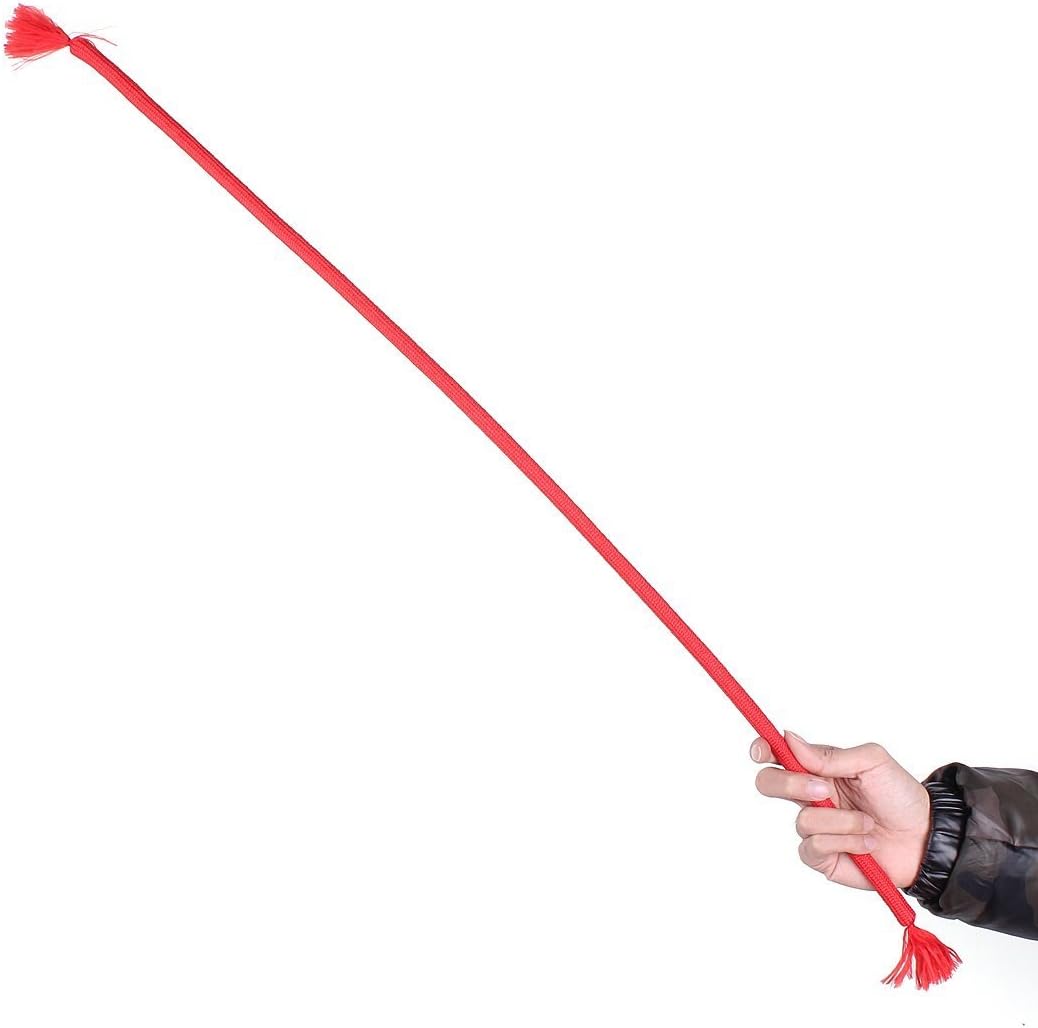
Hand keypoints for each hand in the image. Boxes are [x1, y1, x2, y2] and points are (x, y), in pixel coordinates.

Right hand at [750, 731, 930, 889]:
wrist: (925, 838)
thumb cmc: (900, 796)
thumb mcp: (873, 762)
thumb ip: (831, 754)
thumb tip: (790, 740)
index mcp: (817, 768)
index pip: (777, 754)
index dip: (762, 749)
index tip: (762, 751)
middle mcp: (810, 796)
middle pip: (768, 784)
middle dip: (790, 785)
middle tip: (822, 789)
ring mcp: (814, 826)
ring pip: (802, 820)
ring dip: (841, 821)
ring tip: (867, 823)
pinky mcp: (822, 857)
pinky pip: (814, 847)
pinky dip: (845, 842)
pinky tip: (865, 843)